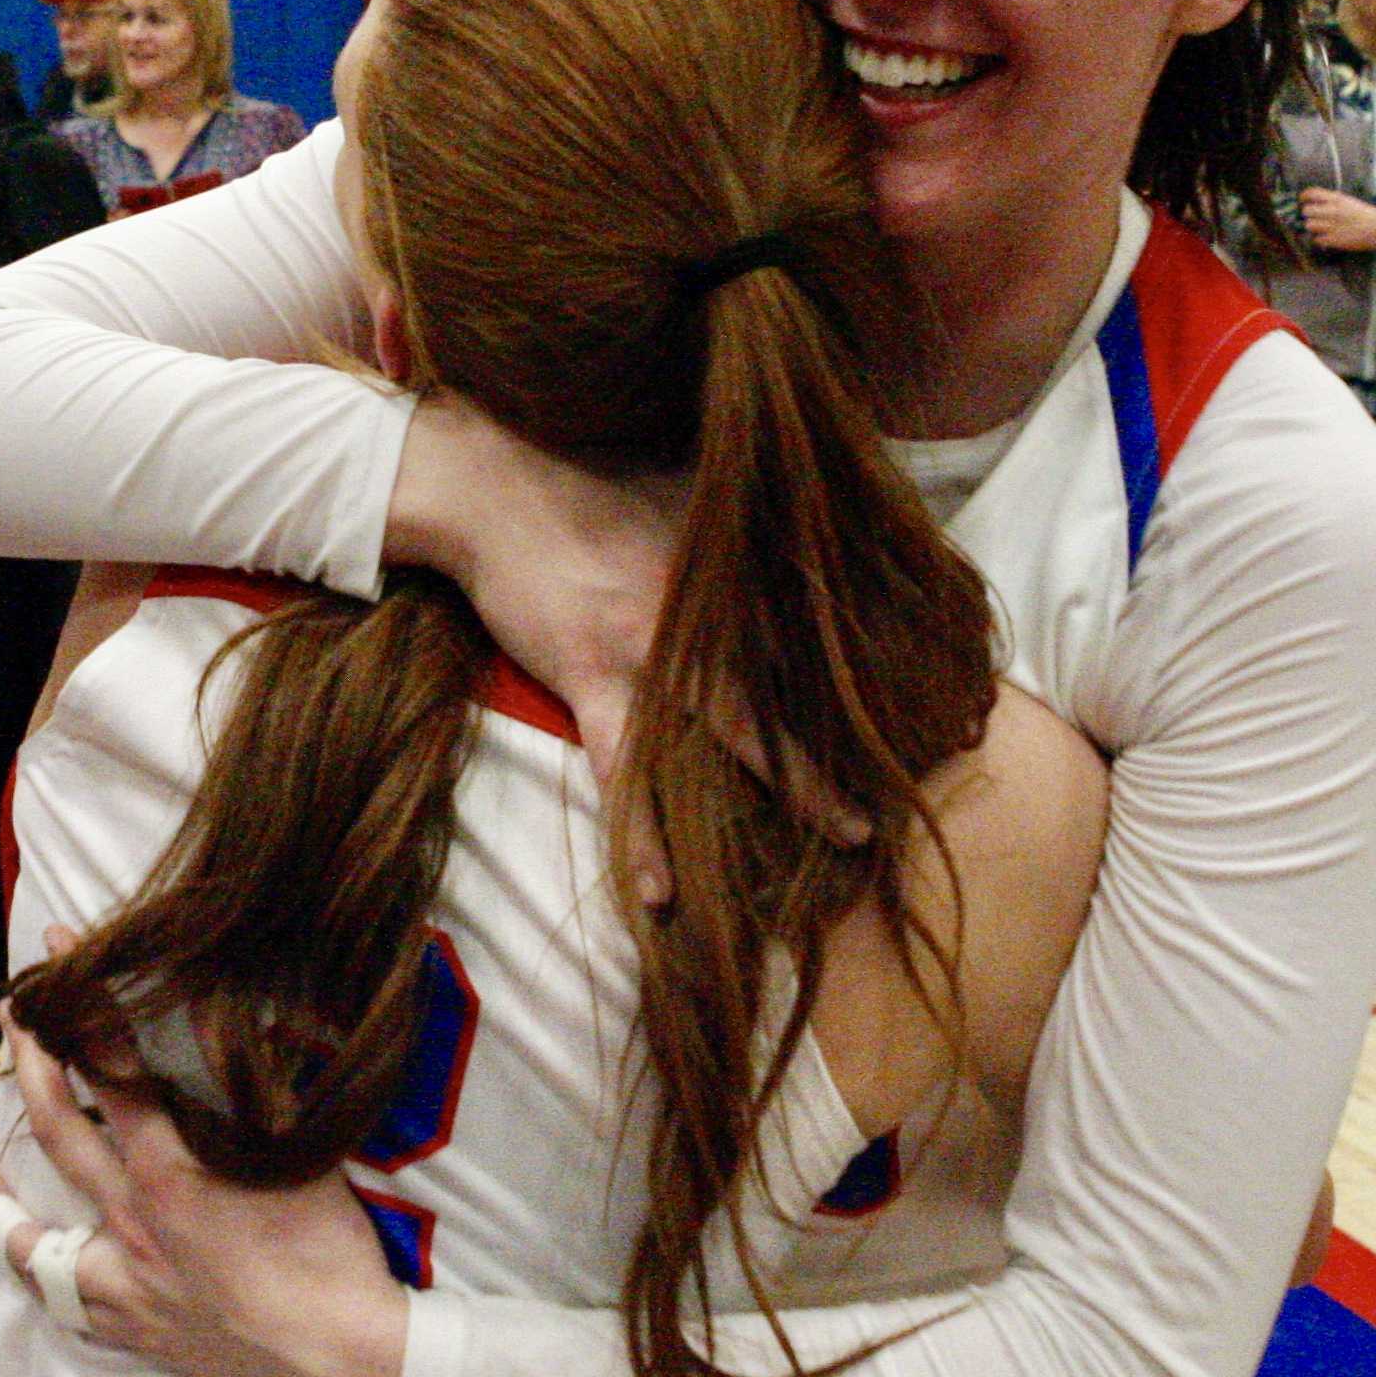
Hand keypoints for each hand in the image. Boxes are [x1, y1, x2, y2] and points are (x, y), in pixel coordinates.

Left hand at [0, 1007, 405, 1376]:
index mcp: (176, 1162)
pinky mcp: (125, 1320)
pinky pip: (55, 1290)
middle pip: (62, 1122)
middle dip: (32, 1059)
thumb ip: (259, 1092)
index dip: (86, 1002)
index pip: (115, 1062)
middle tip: (13, 1010)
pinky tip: (5, 1241)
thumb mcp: (300, 1150)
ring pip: (38, 1219)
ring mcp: (121, 1272)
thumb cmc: (328, 1248)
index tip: (65, 950)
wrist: (331, 1350)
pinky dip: (26, 1261)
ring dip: (6, 1179)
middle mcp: (134, 1212)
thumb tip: (241, 1026)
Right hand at [391, 392, 862, 902]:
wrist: (498, 488)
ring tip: (783, 870)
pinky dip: (641, 836)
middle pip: (775, 706)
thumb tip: (786, 520)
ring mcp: (648, 655)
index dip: (834, 696)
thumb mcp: (680, 492)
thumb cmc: (590, 481)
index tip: (877, 742)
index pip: (794, 648)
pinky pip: (620, 771)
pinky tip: (661, 894)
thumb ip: (733, 523)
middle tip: (865, 830)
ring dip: (761, 804)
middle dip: (817, 773)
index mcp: (726, 581)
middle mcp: (703, 623)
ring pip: (721, 743)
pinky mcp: (589, 678)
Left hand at [1298, 189, 1375, 254]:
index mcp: (1337, 199)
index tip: (1302, 200)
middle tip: (1313, 217)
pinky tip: (1326, 238)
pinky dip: (1319, 239)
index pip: (1312, 193)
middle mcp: (1332, 211)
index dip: (1303, 197)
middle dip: (1307, 214)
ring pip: (1309, 225)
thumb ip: (1332, 200)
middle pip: (1306, 211)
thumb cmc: (1365, 214)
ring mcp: (1333, 226)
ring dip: (1312, 227)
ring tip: (1320, 228)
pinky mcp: (1335, 240)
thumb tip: (1315, 201)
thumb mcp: (1349, 201)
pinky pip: (1317, 239)